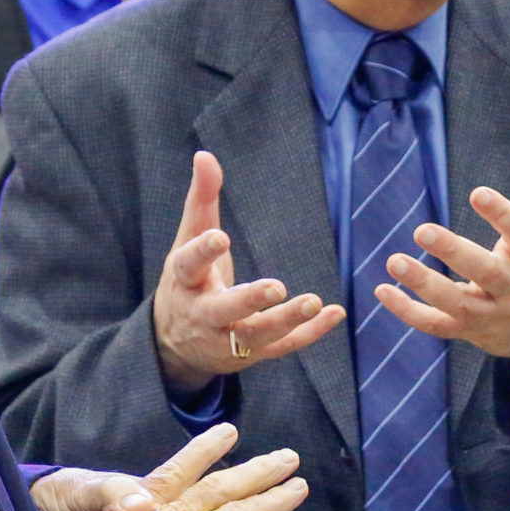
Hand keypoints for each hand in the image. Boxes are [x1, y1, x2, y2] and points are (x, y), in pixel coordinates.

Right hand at [151, 151, 345, 393]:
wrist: (175, 343)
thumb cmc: (188, 279)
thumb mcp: (188, 240)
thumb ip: (201, 199)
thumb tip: (204, 154)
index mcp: (184, 280)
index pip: (189, 265)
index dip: (204, 251)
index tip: (222, 237)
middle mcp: (203, 314)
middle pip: (224, 311)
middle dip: (249, 300)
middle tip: (276, 286)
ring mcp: (227, 340)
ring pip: (256, 335)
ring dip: (286, 320)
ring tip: (315, 301)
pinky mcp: (251, 356)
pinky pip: (281, 347)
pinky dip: (309, 334)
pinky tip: (334, 314)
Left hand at [378, 127, 509, 375]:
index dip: (502, 215)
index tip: (478, 193)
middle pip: (488, 272)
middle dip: (455, 253)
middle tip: (423, 230)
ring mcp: (494, 313)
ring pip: (459, 303)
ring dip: (425, 285)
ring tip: (395, 260)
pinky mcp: (472, 331)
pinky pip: (438, 325)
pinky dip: (409, 312)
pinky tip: (382, 291)